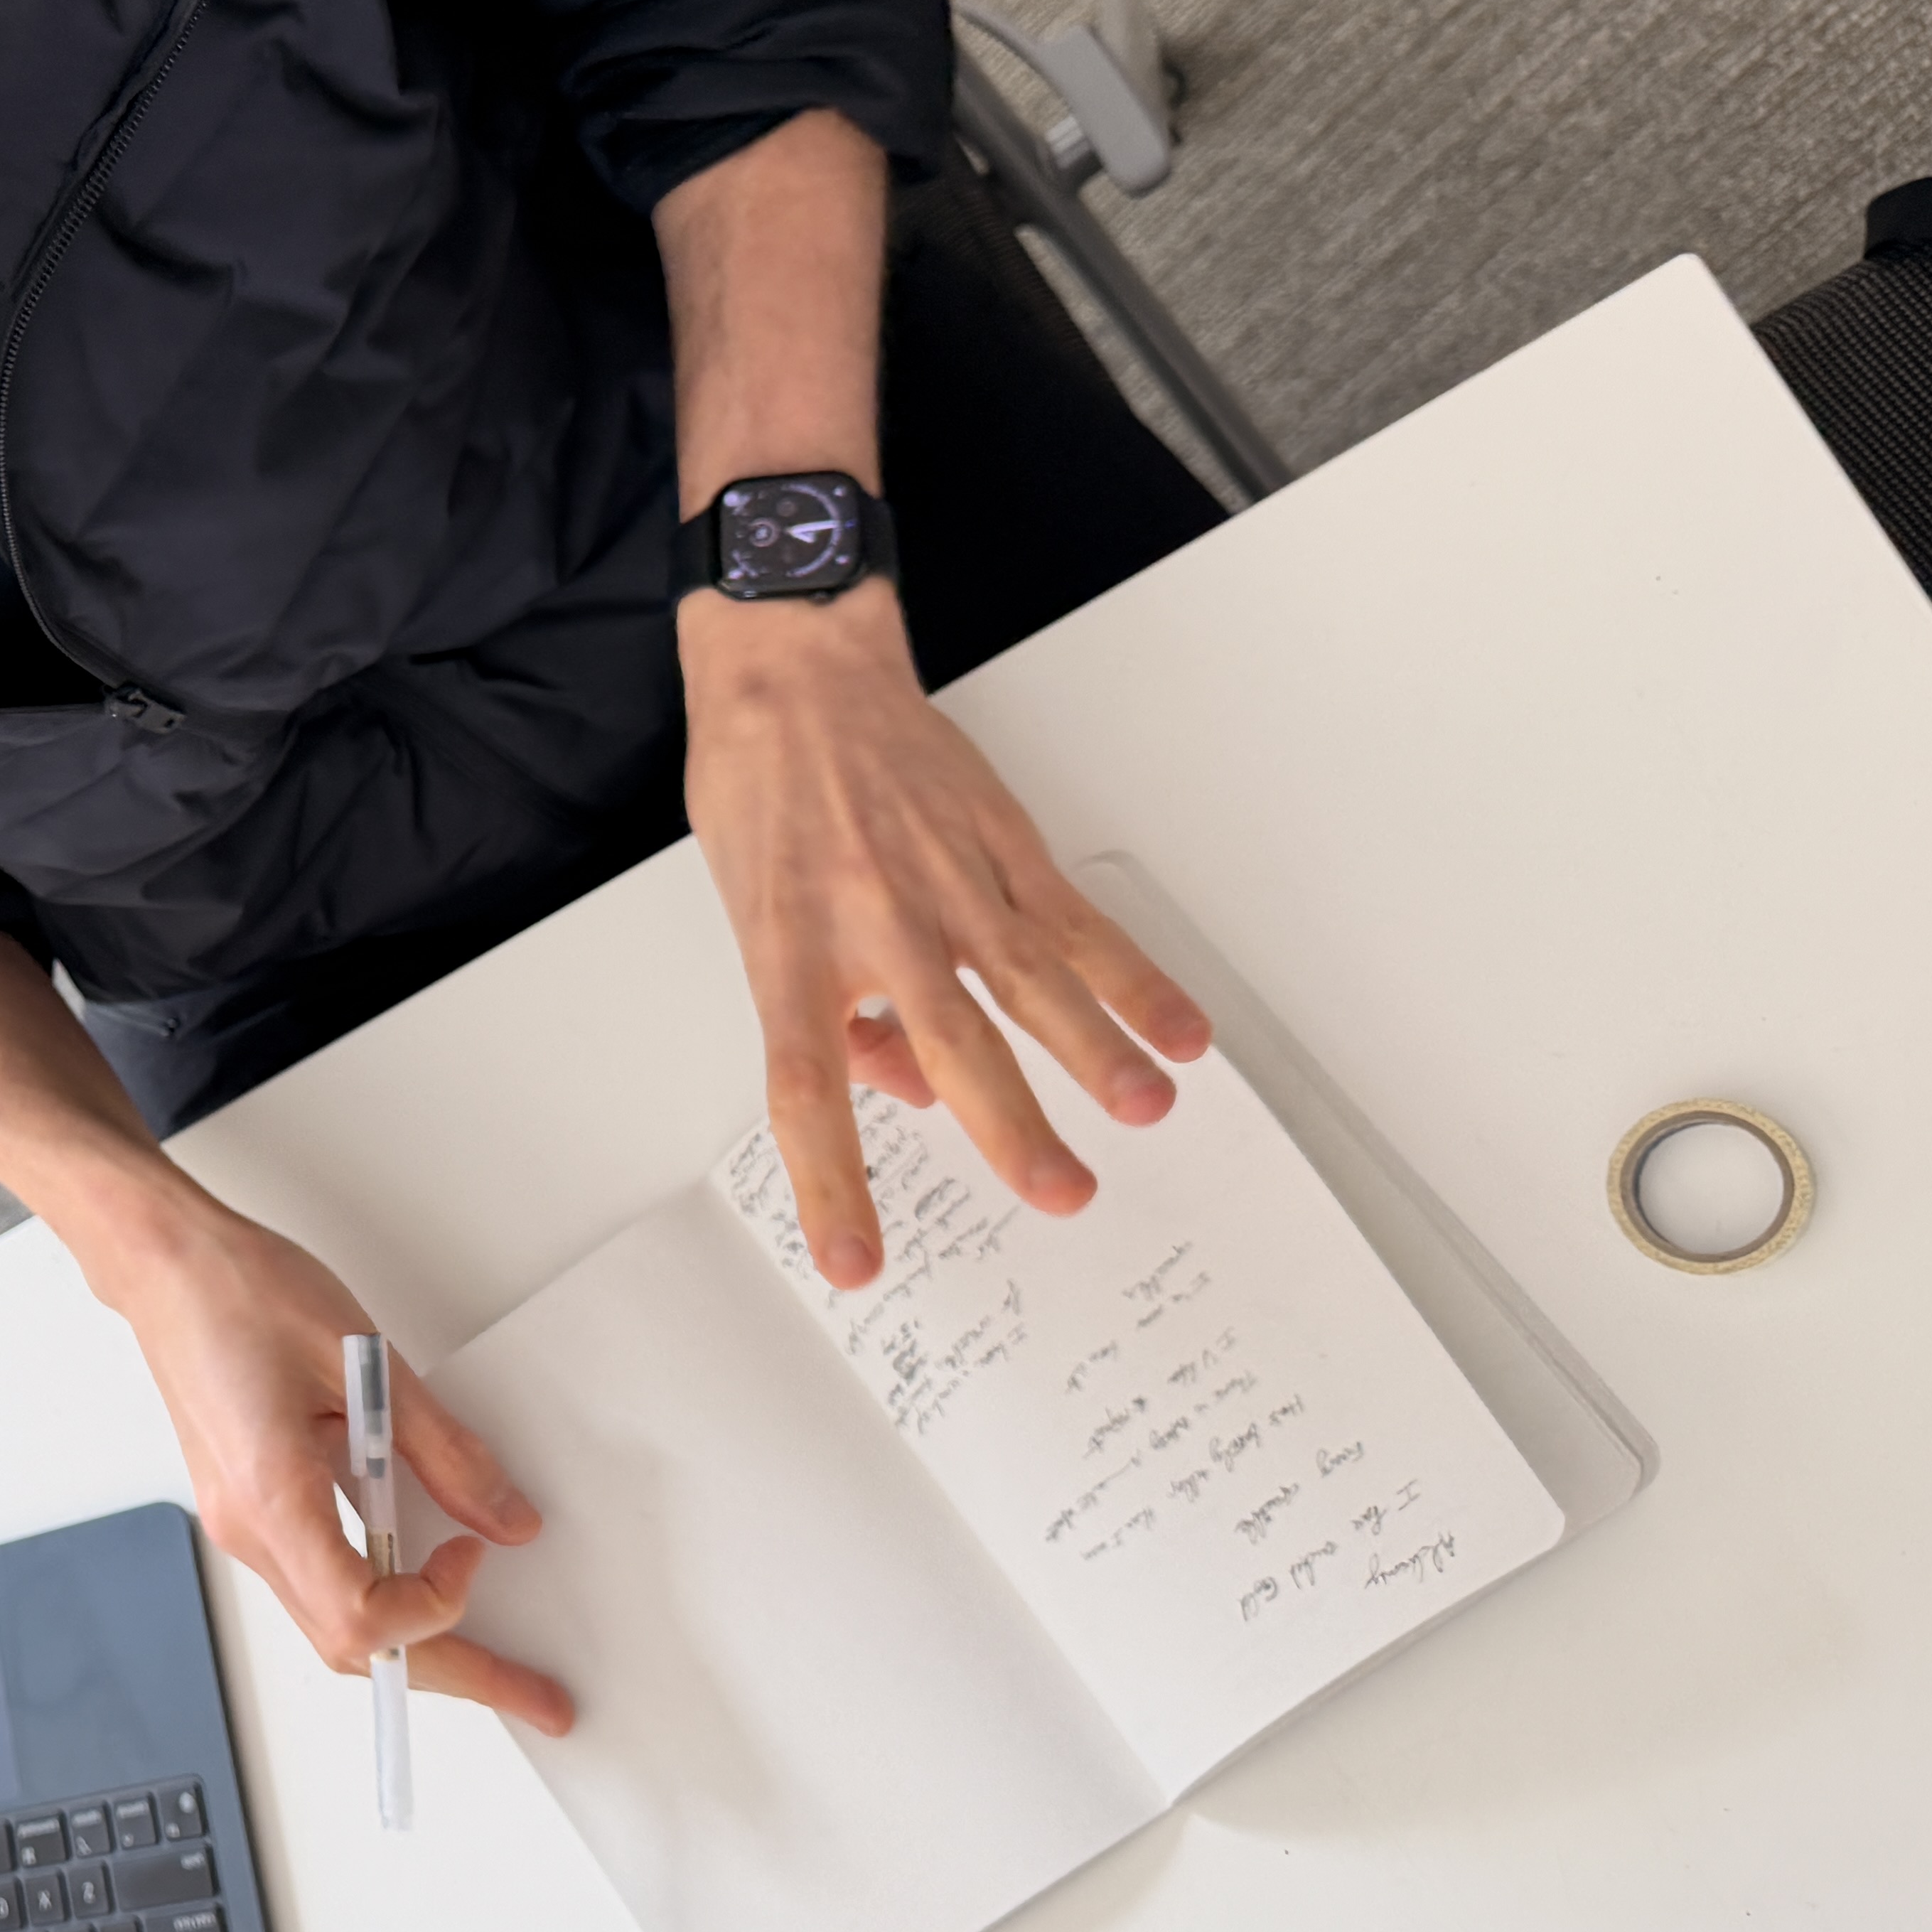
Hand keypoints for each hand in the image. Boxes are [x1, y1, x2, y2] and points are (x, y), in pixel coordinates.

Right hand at [0, 929, 574, 1733]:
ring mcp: (245, 1526)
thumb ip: (444, 1452)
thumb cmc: (241, 1293)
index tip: (477, 1552)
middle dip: (456, 1676)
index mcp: (272, 1499)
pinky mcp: (251, 1508)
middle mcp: (250, 1530)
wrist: (164, 1266)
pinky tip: (427, 1569)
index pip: (364, 1620)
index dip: (437, 1606)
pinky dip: (384, 1591)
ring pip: (338, 1626)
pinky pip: (324, 1578)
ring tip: (495, 1653)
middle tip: (534, 1694)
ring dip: (420, 1642)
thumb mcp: (368, 1363)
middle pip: (356, 1650)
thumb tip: (504, 1519)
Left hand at [680, 580, 1209, 1288]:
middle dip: (1011, 1126)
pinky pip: (1076, 924)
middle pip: (950, 1043)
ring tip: (1145, 1111)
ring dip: (1097, 1054)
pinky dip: (1133, 979)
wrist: (796, 671)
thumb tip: (905, 1089)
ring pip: (1032, 984)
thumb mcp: (751, 911)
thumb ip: (825, 1011)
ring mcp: (948, 882)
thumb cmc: (760, 791)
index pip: (809, 1092)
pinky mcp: (1003, 847)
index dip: (833, 1183)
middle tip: (1063, 1192)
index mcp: (791, 952)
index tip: (856, 1260)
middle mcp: (874, 923)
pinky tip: (1179, 1028)